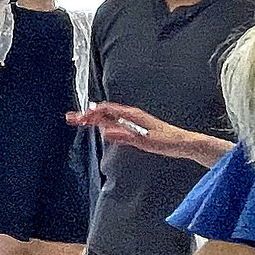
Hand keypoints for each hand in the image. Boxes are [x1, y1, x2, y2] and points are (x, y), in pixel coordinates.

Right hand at [67, 101, 212, 161]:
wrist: (185, 143)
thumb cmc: (168, 141)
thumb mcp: (146, 141)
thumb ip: (125, 136)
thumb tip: (105, 132)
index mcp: (132, 115)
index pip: (106, 111)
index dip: (90, 114)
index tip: (77, 119)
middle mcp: (131, 116)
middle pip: (104, 112)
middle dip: (86, 115)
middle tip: (70, 118)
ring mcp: (133, 121)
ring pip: (108, 117)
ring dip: (93, 118)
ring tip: (79, 121)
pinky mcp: (135, 128)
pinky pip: (115, 123)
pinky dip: (103, 124)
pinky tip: (99, 128)